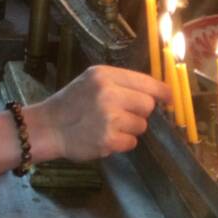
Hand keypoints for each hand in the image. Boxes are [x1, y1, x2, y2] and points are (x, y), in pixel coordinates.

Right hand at [29, 65, 167, 162]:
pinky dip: (121, 143)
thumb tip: (157, 93)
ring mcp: (108, 117)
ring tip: (108, 126)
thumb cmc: (71, 103)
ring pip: (141, 125)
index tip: (170, 98)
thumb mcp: (91, 81)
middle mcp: (107, 93)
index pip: (146, 82)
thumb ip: (120, 83)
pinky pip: (131, 142)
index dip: (162, 92)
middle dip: (139, 112)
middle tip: (122, 115)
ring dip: (130, 129)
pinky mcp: (108, 139)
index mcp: (104, 75)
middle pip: (148, 105)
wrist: (47, 127)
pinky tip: (104, 137)